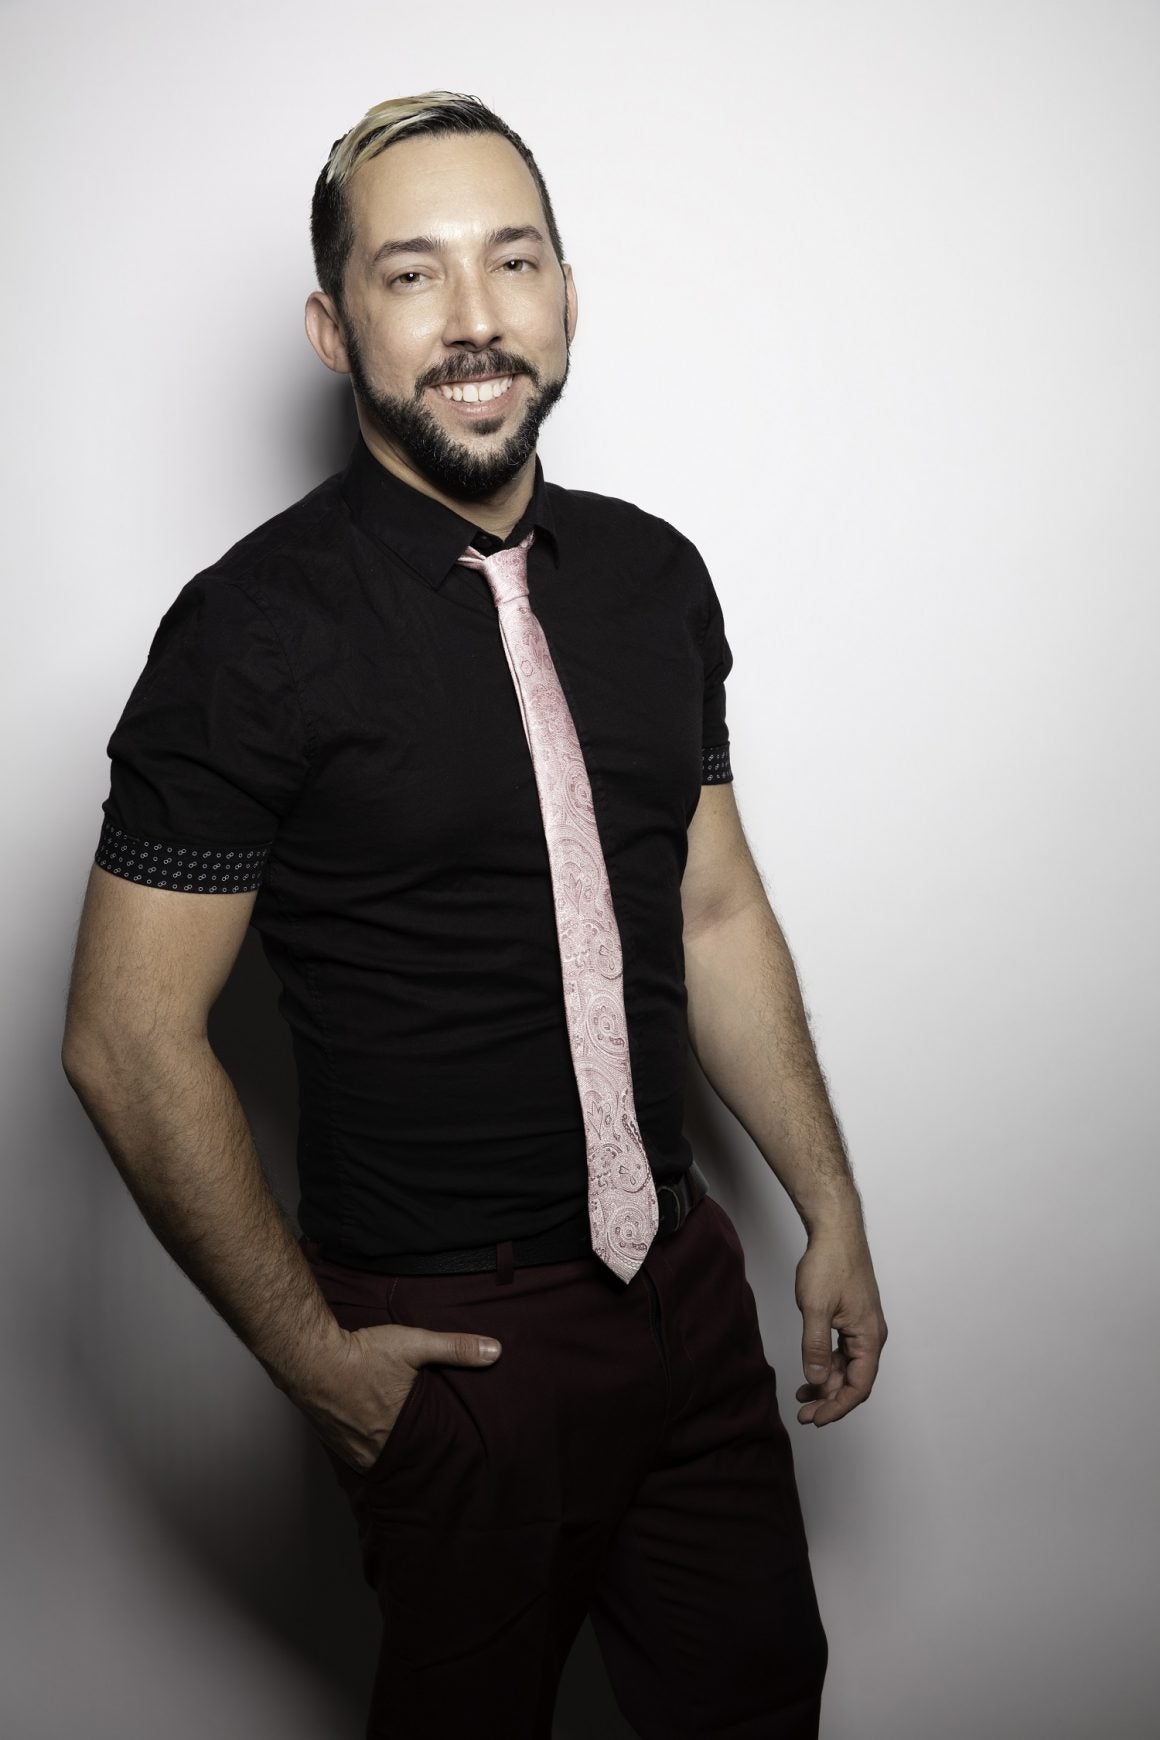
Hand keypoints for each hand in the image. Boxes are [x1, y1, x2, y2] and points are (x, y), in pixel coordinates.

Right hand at [295, 1322, 501, 1472]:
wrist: (312, 1358)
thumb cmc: (362, 1354)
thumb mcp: (415, 1344)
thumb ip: (455, 1348)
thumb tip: (494, 1351)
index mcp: (400, 1433)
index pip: (428, 1453)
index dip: (438, 1451)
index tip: (451, 1452)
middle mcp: (374, 1449)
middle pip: (402, 1459)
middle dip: (414, 1454)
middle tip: (426, 1449)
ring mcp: (351, 1450)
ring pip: (377, 1460)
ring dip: (389, 1453)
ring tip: (401, 1446)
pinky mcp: (332, 1443)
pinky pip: (355, 1455)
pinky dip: (366, 1449)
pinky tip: (371, 1438)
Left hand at [793, 1226, 886, 1426]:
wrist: (835, 1231)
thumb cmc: (830, 1263)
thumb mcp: (816, 1307)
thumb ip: (814, 1346)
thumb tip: (814, 1379)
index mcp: (869, 1337)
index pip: (858, 1386)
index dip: (838, 1407)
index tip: (817, 1419)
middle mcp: (871, 1336)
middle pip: (854, 1381)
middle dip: (830, 1400)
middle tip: (804, 1414)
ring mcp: (862, 1327)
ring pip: (847, 1367)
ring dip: (826, 1383)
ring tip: (802, 1397)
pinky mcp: (852, 1319)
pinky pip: (842, 1352)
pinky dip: (826, 1364)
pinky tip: (809, 1371)